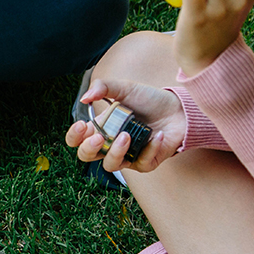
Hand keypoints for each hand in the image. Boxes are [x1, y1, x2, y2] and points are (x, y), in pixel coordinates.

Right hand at [65, 78, 186, 172]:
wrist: (178, 108)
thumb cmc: (150, 100)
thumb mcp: (125, 88)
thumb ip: (103, 87)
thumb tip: (84, 98)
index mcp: (101, 128)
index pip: (77, 140)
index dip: (74, 136)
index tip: (82, 125)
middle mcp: (110, 145)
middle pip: (87, 156)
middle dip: (89, 148)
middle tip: (100, 137)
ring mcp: (127, 156)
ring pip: (111, 165)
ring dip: (115, 152)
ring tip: (126, 135)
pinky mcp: (146, 162)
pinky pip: (141, 163)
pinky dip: (149, 149)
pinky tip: (156, 135)